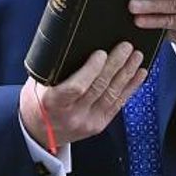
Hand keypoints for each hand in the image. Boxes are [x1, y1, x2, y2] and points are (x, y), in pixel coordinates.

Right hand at [19, 42, 146, 150]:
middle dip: (116, 65)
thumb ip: (54, 69)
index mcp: (53, 102)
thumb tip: (74, 43)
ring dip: (127, 73)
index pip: (76, 87)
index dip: (91, 69)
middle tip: (126, 47)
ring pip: (112, 94)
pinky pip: (117, 104)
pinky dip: (130, 87)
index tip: (101, 53)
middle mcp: (72, 115)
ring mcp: (87, 122)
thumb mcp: (37, 84)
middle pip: (99, 87)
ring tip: (136, 56)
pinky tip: (138, 74)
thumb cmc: (37, 102)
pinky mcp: (99, 125)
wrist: (38, 133)